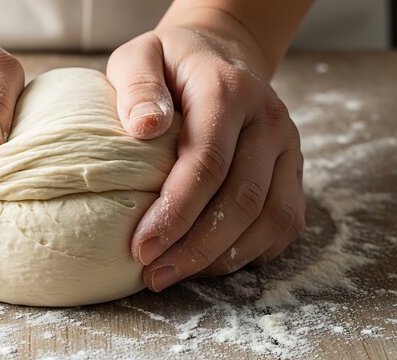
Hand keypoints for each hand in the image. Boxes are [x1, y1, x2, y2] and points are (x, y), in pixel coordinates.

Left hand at [107, 23, 304, 290]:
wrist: (220, 56)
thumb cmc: (171, 64)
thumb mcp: (141, 57)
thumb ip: (138, 86)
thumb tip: (144, 128)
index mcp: (227, 91)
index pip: (207, 162)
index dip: (175, 213)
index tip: (141, 248)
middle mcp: (267, 120)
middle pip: (242, 199)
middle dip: (195, 248)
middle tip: (154, 275)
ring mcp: (288, 146)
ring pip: (270, 218)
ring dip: (223, 257)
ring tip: (176, 274)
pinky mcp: (294, 168)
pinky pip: (286, 221)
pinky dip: (253, 251)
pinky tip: (213, 263)